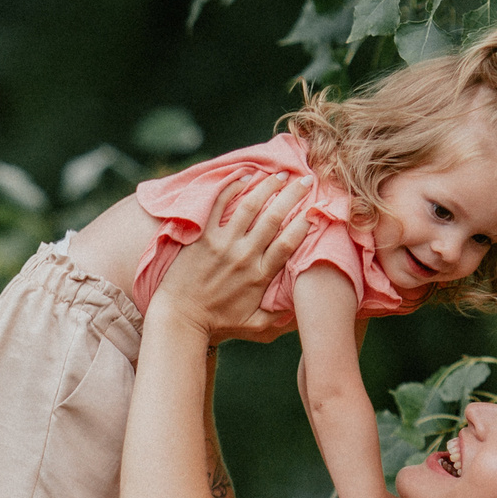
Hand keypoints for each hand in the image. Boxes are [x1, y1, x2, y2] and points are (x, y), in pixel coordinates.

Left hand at [147, 171, 308, 343]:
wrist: (180, 318)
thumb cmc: (217, 322)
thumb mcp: (253, 324)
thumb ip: (277, 317)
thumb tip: (298, 309)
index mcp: (260, 276)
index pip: (288, 243)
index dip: (304, 223)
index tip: (316, 208)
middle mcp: (244, 256)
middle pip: (274, 218)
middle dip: (293, 195)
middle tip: (307, 180)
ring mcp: (222, 244)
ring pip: (250, 206)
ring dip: (268, 186)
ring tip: (281, 174)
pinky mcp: (203, 237)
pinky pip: (218, 205)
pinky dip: (232, 187)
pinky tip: (245, 176)